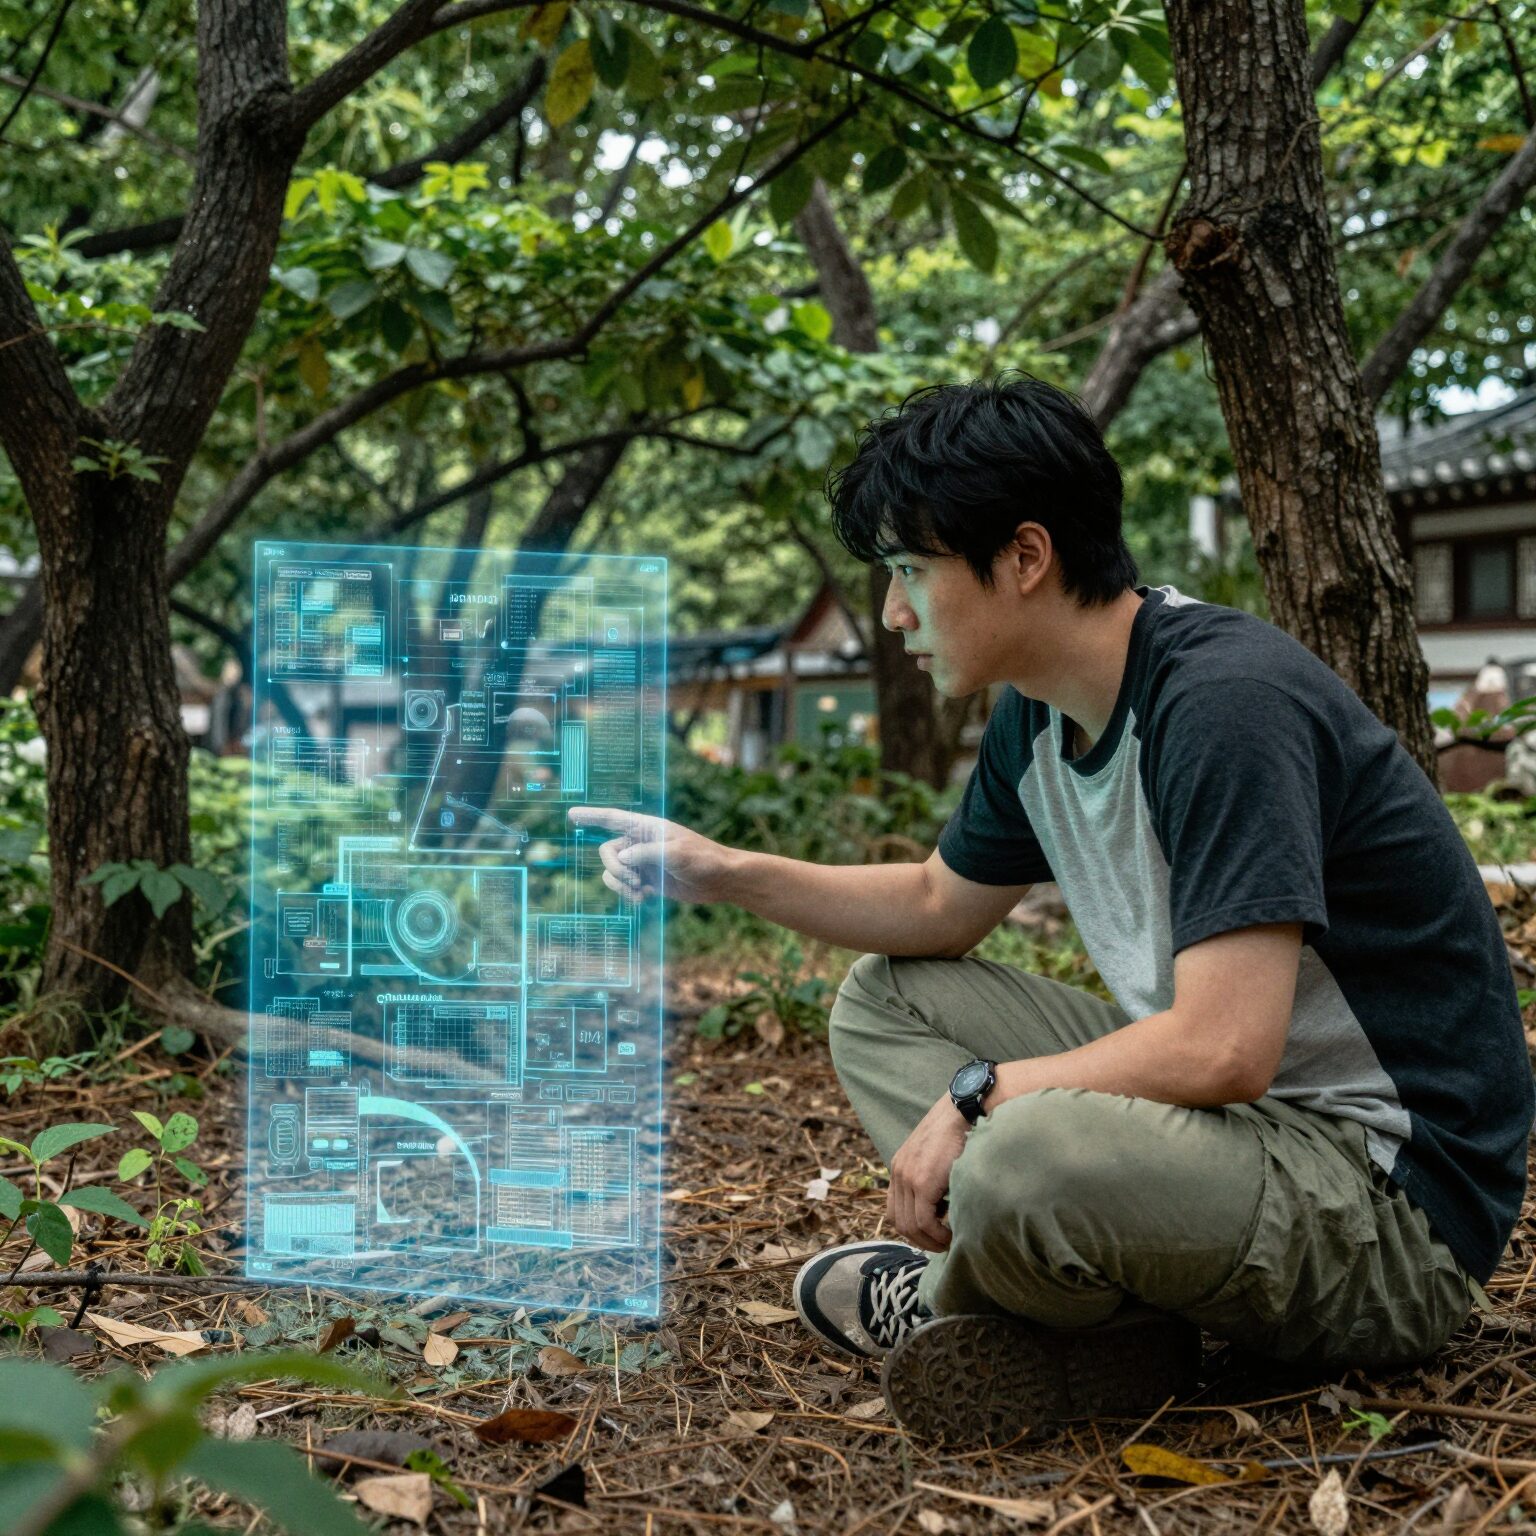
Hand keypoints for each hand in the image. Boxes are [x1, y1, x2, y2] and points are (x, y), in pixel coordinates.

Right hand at [566, 806, 736, 903]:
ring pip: (612, 872)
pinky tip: (645, 898)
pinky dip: (628, 894)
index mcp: (646, 827)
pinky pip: (623, 886)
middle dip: (615, 869)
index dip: (591, 816)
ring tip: (639, 894)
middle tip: (634, 880)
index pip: (612, 819)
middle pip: (607, 852)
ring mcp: (642, 862)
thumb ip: (645, 854)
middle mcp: (640, 842)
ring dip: (620, 886)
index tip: (571, 814)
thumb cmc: (702, 858)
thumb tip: (622, 857)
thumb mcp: (674, 853)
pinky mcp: (646, 880)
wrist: (720, 879)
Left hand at [887, 1090, 969, 1252]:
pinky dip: (936, 1234)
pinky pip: (923, 1221)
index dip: (913, 1229)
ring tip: (948, 1242)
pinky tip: (950, 1235)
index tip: (933, 1236)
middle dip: (921, 1240)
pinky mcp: (921, 1182)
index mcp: (900, 1166)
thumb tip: (942, 1209)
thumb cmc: (959, 1130)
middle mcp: (898, 1172)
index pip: (896, 1210)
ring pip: (910, 1225)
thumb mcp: (937, 1156)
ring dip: (929, 1241)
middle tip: (942, 1246)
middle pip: (899, 1221)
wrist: (963, 1109)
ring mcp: (907, 1177)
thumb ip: (932, 1177)